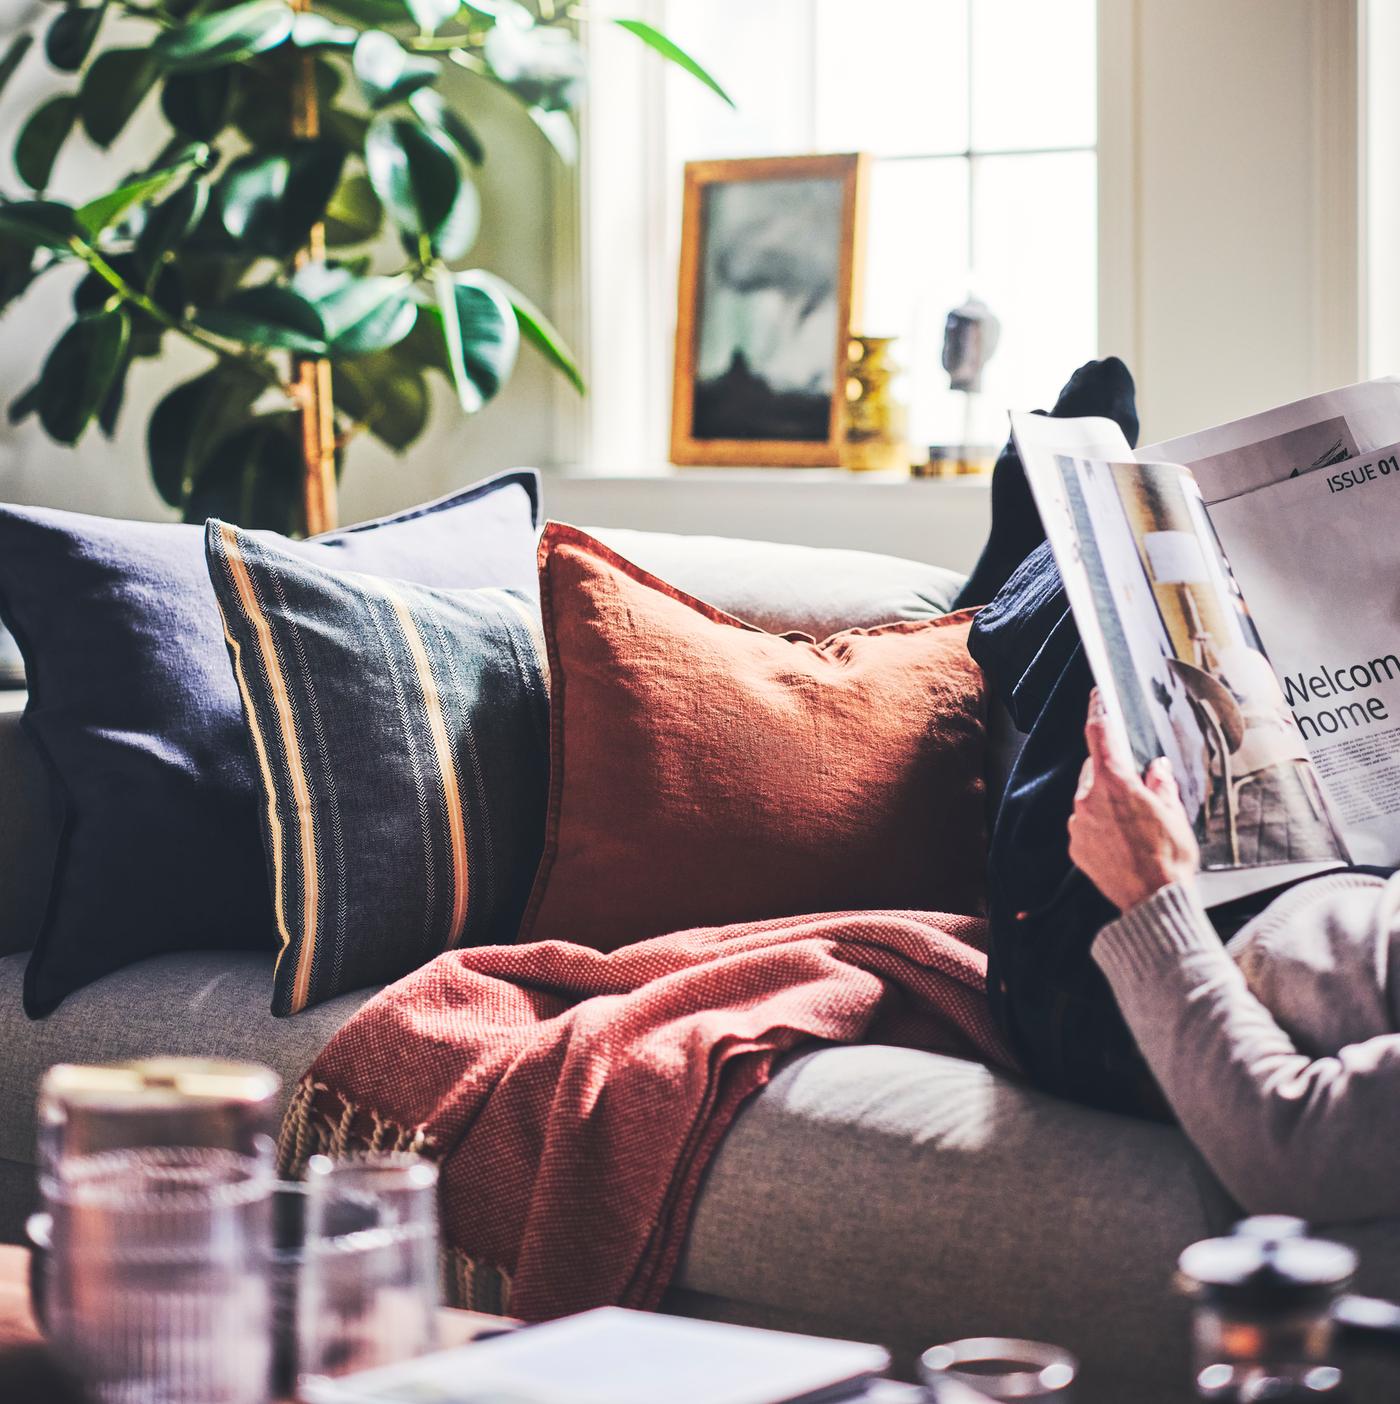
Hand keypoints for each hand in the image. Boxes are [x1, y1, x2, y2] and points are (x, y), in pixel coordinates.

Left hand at [1068, 691, 1200, 910]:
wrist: (1152, 901)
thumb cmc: (1169, 857)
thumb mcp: (1174, 814)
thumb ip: (1161, 785)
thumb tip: (1156, 767)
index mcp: (1115, 783)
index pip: (1100, 733)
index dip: (1099, 711)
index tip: (1098, 696)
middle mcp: (1088, 799)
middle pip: (1096, 769)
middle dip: (1114, 773)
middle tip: (1138, 790)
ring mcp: (1078, 824)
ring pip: (1089, 797)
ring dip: (1107, 801)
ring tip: (1134, 825)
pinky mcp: (1075, 845)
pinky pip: (1085, 824)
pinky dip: (1099, 824)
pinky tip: (1122, 841)